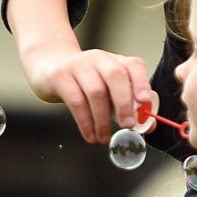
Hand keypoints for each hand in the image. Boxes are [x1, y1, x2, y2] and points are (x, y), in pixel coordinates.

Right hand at [22, 44, 151, 145]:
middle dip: (124, 103)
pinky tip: (90, 135)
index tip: (144, 102)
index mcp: (115, 61)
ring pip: (95, 91)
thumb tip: (147, 127)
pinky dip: (85, 122)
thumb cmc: (84, 82)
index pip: (134, 65)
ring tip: (104, 138)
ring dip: (102, 119)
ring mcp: (78, 65)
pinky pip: (75, 100)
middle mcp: (99, 59)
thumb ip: (127, 105)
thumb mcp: (106, 88)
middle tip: (127, 125)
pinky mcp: (60, 76)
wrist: (49, 64)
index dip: (141, 83)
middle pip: (115, 76)